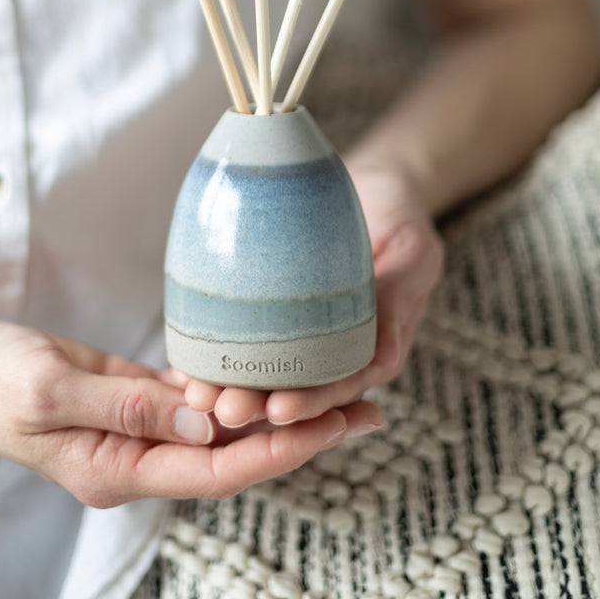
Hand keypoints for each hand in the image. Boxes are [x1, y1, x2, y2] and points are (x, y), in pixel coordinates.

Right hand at [0, 316, 377, 505]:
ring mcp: (135, 431)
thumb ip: (127, 410)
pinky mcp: (132, 400)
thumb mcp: (50, 390)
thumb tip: (202, 424)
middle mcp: (135, 459)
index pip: (216, 472)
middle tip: (366, 405)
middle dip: (300, 432)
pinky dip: (236, 388)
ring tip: (338, 386)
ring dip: (277, 409)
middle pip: (233, 455)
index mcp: (115, 471)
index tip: (334, 427)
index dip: (279, 450)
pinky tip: (273, 371)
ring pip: (222, 429)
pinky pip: (194, 401)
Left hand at [184, 164, 442, 428]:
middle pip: (298, 390)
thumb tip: (385, 354)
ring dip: (233, 386)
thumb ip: (402, 293)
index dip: (312, 404)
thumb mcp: (413, 248)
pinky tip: (186, 363)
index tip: (278, 412)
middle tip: (224, 409)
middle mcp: (337, 352)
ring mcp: (306, 336)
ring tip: (197, 394)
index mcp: (375, 348)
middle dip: (261, 405)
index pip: (342, 386)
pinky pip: (248, 338)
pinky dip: (220, 352)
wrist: (374, 188)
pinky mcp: (277, 313)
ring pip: (268, 373)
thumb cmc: (400, 215)